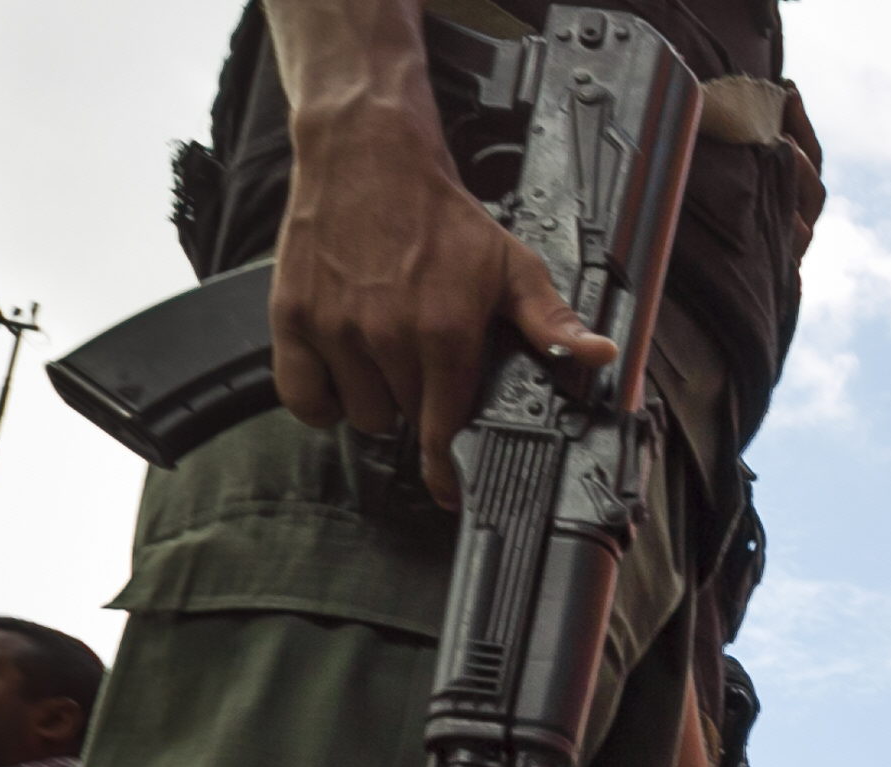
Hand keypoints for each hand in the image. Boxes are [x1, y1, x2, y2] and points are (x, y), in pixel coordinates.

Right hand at [267, 23, 617, 506]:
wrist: (366, 154)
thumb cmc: (439, 214)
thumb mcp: (509, 265)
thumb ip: (549, 322)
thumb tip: (598, 355)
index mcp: (444, 332)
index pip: (443, 431)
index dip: (446, 468)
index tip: (449, 487)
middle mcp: (387, 336)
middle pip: (404, 421)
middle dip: (418, 405)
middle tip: (423, 366)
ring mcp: (335, 329)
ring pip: (359, 413)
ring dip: (374, 398)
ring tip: (385, 357)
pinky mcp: (292, 318)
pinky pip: (302, 398)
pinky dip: (320, 396)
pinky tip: (342, 373)